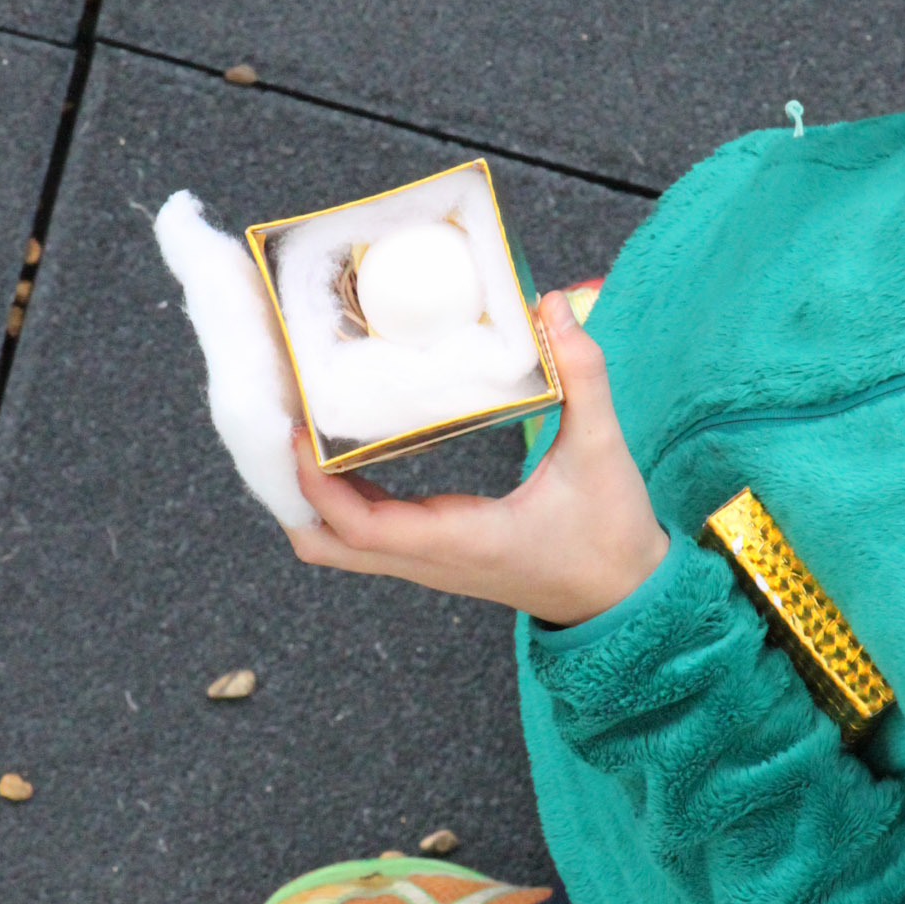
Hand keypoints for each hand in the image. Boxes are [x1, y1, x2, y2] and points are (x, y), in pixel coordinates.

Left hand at [286, 291, 669, 624]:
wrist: (626, 597)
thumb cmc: (612, 536)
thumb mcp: (601, 453)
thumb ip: (583, 378)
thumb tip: (554, 305)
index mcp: (461, 541)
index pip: (362, 529)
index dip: (316, 484)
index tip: (297, 430)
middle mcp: (431, 560)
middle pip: (325, 547)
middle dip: (289, 491)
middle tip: (278, 424)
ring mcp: (429, 563)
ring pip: (338, 546)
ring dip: (308, 495)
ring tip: (298, 428)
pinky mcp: (435, 556)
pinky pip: (364, 536)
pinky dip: (337, 499)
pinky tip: (340, 448)